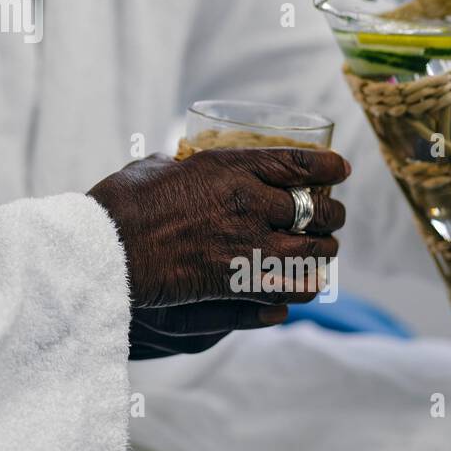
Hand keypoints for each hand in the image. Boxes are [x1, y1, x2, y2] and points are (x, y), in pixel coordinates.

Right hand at [88, 148, 349, 356]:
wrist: (109, 250)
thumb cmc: (122, 205)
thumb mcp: (155, 168)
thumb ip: (179, 166)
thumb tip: (182, 163)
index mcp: (229, 167)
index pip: (297, 163)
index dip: (327, 167)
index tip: (341, 170)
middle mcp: (248, 203)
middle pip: (314, 210)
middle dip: (331, 214)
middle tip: (334, 217)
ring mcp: (247, 244)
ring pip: (313, 252)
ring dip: (324, 252)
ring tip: (326, 253)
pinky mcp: (240, 282)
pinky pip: (293, 287)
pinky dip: (306, 286)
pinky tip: (307, 284)